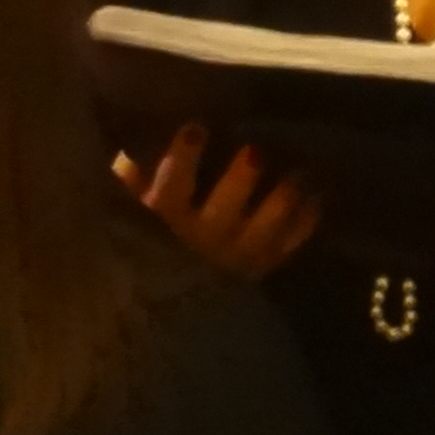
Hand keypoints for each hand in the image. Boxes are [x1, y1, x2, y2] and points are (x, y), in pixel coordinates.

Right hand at [127, 132, 322, 278]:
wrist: (181, 306)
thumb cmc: (156, 245)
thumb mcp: (135, 217)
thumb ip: (131, 187)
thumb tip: (122, 155)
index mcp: (168, 221)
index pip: (173, 187)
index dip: (184, 157)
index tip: (196, 128)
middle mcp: (204, 238)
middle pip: (226, 206)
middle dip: (241, 178)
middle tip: (255, 151)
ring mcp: (239, 252)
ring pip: (266, 224)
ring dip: (283, 196)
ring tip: (294, 173)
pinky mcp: (265, 262)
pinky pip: (292, 239)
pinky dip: (304, 218)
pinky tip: (312, 196)